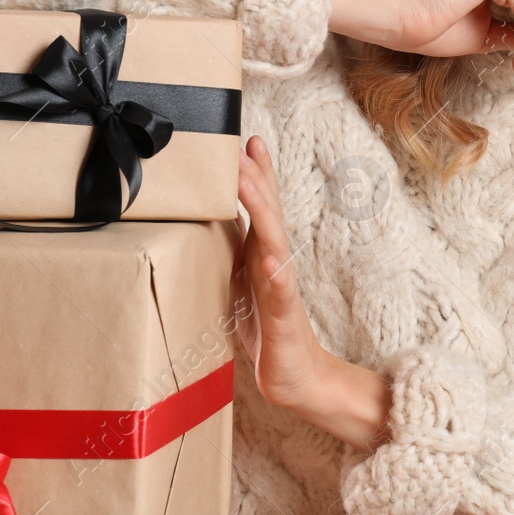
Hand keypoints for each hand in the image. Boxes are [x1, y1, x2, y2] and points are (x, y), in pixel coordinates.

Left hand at [232, 134, 325, 411]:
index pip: (264, 206)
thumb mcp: (245, 279)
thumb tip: (219, 217)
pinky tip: (269, 259)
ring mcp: (282, 288)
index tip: (250, 139)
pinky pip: (281, 293)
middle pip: (269, 214)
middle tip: (245, 148)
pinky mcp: (283, 317)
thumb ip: (238, 248)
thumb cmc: (266, 325)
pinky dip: (276, 274)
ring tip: (249, 185)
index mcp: (264, 253)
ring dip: (262, 211)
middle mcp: (276, 263)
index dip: (258, 173)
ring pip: (274, 242)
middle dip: (257, 181)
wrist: (294, 375)